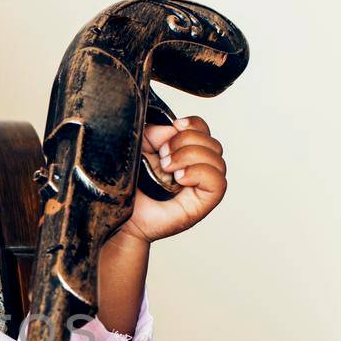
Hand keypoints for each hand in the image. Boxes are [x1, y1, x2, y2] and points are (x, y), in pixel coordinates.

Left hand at [110, 115, 226, 245]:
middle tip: (163, 155)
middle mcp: (197, 170)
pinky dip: (200, 173)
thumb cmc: (130, 187)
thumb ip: (154, 132)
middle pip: (213, 143)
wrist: (122, 216)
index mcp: (185, 154)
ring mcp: (201, 187)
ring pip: (217, 160)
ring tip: (167, 167)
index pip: (204, 132)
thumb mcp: (139, 148)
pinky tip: (180, 178)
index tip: (176, 125)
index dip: (194, 124)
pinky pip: (218, 182)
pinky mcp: (203, 203)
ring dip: (190, 156)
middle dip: (186, 141)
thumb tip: (173, 128)